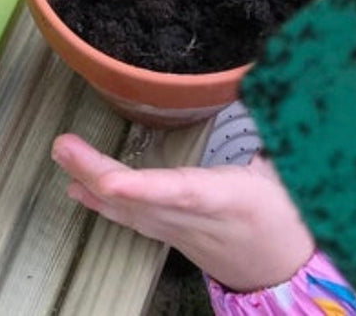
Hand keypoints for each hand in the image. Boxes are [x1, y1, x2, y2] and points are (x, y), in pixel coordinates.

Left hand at [52, 133, 314, 293]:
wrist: (286, 271)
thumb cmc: (289, 217)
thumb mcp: (294, 174)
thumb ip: (279, 133)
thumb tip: (279, 84)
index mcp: (228, 199)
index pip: (181, 193)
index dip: (143, 188)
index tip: (109, 179)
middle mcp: (193, 219)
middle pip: (139, 200)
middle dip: (96, 173)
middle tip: (63, 145)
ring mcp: (176, 231)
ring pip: (126, 209)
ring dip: (89, 181)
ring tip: (61, 153)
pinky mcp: (168, 234)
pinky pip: (129, 217)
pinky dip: (100, 202)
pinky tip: (76, 188)